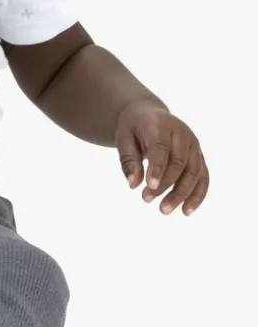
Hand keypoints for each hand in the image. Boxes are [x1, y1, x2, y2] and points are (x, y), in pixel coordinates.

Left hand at [115, 100, 208, 215]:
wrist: (148, 115)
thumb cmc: (134, 129)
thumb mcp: (123, 139)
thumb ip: (128, 160)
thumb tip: (133, 185)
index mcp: (162, 125)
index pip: (162, 148)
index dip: (157, 168)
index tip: (148, 187)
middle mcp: (183, 134)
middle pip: (180, 163)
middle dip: (165, 185)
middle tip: (145, 200)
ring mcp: (195, 146)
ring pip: (195, 173)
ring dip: (181, 194)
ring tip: (164, 210)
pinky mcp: (199, 157)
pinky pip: (203, 178)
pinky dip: (197, 195)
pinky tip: (186, 211)